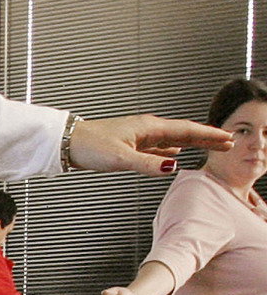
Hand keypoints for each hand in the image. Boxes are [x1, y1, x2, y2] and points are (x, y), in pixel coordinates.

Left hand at [69, 115, 231, 175]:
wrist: (66, 143)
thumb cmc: (88, 145)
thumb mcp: (120, 157)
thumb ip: (147, 164)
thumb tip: (172, 167)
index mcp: (147, 128)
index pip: (185, 130)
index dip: (208, 135)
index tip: (226, 138)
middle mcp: (145, 130)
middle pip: (183, 133)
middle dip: (206, 137)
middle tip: (227, 143)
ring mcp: (137, 137)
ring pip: (172, 140)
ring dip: (192, 143)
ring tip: (209, 146)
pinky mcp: (129, 145)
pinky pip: (157, 147)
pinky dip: (170, 151)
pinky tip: (174, 156)